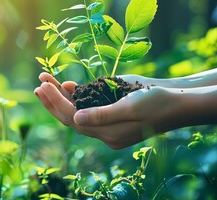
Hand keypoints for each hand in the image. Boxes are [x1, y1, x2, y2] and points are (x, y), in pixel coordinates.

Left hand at [34, 73, 180, 148]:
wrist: (178, 101)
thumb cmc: (157, 102)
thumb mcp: (130, 107)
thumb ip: (102, 115)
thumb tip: (75, 118)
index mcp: (108, 134)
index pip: (73, 119)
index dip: (56, 103)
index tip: (43, 86)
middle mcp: (104, 131)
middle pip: (70, 117)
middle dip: (52, 100)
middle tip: (38, 84)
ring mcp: (107, 121)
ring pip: (77, 111)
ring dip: (61, 96)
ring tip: (45, 81)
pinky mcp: (111, 110)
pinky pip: (88, 105)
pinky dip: (76, 95)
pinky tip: (67, 84)